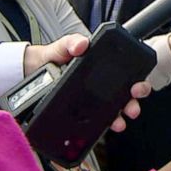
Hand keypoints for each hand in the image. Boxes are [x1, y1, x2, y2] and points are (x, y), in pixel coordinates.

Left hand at [21, 34, 151, 132]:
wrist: (33, 71)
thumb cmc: (54, 56)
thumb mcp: (64, 45)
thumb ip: (73, 42)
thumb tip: (82, 44)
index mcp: (104, 67)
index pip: (128, 75)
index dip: (138, 81)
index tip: (137, 86)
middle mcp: (103, 84)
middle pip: (126, 95)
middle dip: (133, 103)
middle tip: (132, 107)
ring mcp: (94, 100)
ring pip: (114, 110)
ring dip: (120, 118)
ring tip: (119, 122)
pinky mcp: (82, 112)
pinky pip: (97, 121)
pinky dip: (103, 126)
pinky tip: (104, 128)